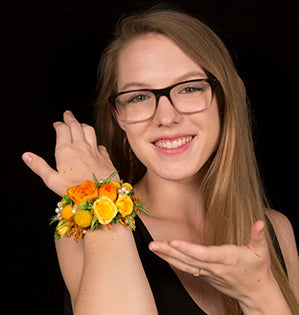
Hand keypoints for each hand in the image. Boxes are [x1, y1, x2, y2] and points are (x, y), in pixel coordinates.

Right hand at [22, 110, 117, 196]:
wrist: (101, 195)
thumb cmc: (75, 190)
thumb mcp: (52, 181)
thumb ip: (39, 166)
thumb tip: (26, 155)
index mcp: (66, 150)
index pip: (62, 129)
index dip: (59, 124)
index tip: (57, 124)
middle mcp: (81, 147)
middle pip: (76, 126)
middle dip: (70, 119)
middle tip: (67, 114)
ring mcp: (95, 150)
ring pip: (89, 130)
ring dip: (83, 125)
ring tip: (80, 124)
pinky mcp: (105, 157)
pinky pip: (100, 144)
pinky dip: (95, 141)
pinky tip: (94, 144)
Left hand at [149, 221, 277, 307]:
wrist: (255, 292)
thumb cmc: (257, 269)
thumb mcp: (261, 251)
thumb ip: (258, 236)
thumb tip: (260, 222)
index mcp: (227, 258)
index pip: (204, 254)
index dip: (189, 249)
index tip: (174, 242)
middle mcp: (214, 266)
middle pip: (188, 259)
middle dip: (169, 252)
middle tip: (153, 244)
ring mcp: (208, 273)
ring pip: (184, 264)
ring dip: (167, 256)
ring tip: (153, 247)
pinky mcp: (205, 275)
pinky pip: (186, 269)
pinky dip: (174, 262)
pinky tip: (164, 255)